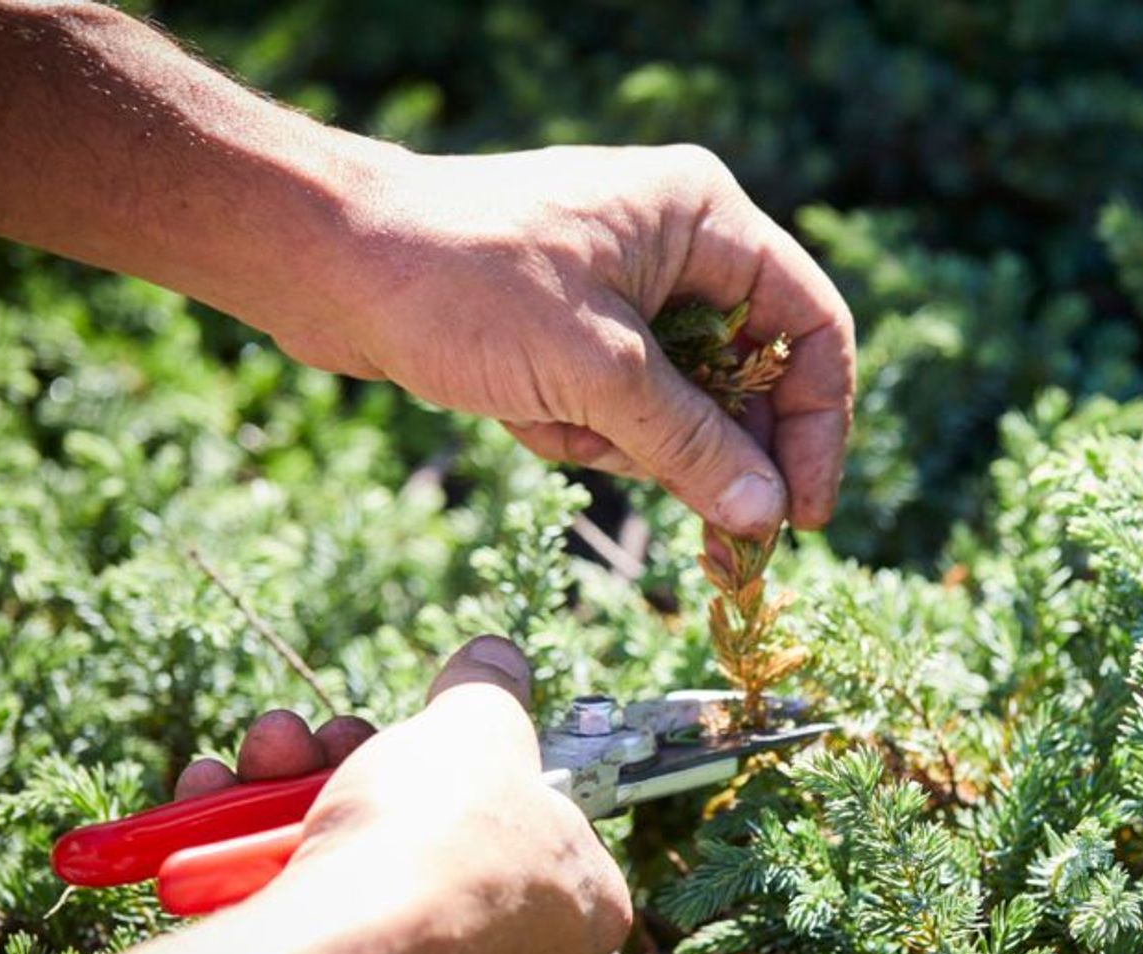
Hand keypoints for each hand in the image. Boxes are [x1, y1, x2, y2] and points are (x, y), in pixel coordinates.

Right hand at [179, 636, 631, 953]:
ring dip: (291, 797)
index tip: (435, 733)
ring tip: (263, 756)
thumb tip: (497, 656)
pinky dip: (246, 863)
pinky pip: (303, 929)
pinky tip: (210, 807)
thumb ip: (489, 691)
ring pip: (358, 879)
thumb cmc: (435, 840)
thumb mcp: (476, 728)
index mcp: (581, 912)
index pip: (546, 829)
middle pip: (436, 844)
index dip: (486, 769)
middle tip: (325, 736)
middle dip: (360, 769)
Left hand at [278, 144, 856, 539]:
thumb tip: (766, 513)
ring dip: (629, 443)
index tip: (804, 513)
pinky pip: (622, 408)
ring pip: (683, 405)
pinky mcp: (579, 331)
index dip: (818, 424)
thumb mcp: (592, 372)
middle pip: (752, 376)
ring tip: (559, 427)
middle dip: (714, 452)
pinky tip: (525, 418)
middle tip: (715, 545)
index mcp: (703, 219)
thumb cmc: (460, 284)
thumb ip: (690, 444)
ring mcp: (628, 290)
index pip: (810, 325)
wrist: (324, 264)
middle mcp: (678, 247)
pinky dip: (583, 433)